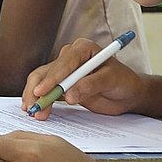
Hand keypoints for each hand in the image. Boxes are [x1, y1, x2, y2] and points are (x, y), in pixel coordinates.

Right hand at [22, 38, 146, 119]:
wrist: (126, 93)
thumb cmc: (123, 81)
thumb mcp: (111, 80)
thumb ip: (90, 85)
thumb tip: (68, 95)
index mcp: (82, 48)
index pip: (63, 63)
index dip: (51, 79)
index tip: (41, 92)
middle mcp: (70, 56)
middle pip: (46, 72)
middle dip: (38, 91)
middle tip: (34, 109)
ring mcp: (64, 70)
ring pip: (41, 81)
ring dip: (36, 98)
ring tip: (34, 114)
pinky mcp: (61, 83)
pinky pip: (45, 91)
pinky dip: (40, 101)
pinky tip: (35, 111)